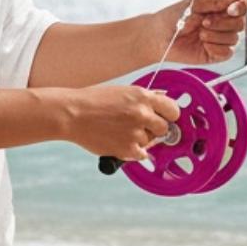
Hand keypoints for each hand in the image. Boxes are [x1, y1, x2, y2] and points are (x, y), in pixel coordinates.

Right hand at [59, 84, 181, 162]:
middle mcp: (142, 114)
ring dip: (141, 140)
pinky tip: (122, 142)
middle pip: (164, 128)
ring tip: (121, 132)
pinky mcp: (127, 149)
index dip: (169, 115)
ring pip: (151, 142)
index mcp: (143, 97)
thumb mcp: (123, 91)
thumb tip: (163, 97)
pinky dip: (134, 151)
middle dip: (155, 129)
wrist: (73, 114)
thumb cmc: (94, 101)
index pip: (173, 109)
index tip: (165, 118)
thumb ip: (144, 96)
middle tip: (141, 127)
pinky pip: (142, 154)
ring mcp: (135, 133)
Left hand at [154, 0, 246, 66]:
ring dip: (216, 35)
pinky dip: (215, 48)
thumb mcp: (195, 3)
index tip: (231, 9)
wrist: (160, 37)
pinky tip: (203, 45)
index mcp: (224, 4)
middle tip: (204, 22)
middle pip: (243, 22)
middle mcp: (227, 20)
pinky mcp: (218, 53)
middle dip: (223, 22)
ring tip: (199, 33)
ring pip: (235, 38)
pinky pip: (228, 52)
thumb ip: (216, 0)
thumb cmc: (176, 15)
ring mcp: (224, 38)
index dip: (246, 5)